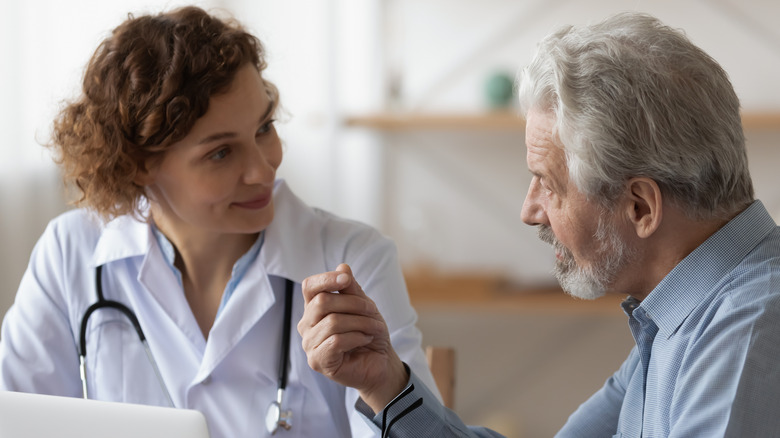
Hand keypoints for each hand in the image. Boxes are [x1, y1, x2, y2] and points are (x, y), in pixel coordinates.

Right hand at [297, 263, 407, 412]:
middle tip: (373, 311)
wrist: (381, 362)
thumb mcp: (364, 306)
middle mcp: (307, 324)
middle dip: (353, 303)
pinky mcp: (317, 361)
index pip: (310, 286)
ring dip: (361, 322)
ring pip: (332, 322)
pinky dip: (356, 337)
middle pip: (322, 302)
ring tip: (374, 328)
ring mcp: (309, 344)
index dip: (326, 279)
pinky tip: (365, 339)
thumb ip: (351, 289)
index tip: (346, 279)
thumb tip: (342, 266)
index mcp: (314, 308)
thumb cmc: (369, 333)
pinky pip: (335, 341)